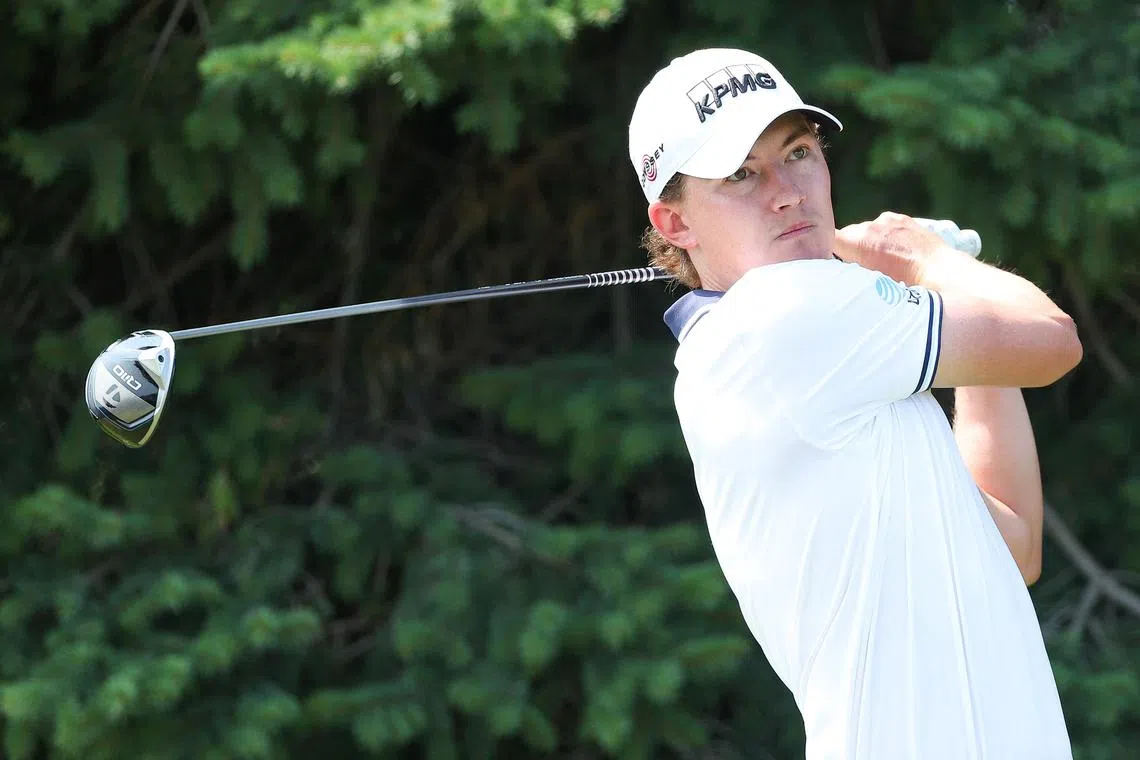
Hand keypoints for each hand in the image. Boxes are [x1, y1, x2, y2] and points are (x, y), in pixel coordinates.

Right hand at [834, 211, 961, 284]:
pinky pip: (883, 227)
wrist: (942, 274)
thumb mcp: (870, 285)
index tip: (829, 264)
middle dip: (850, 250)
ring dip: (869, 243)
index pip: (828, 239)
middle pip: (847, 236)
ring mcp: (887, 220)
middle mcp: (869, 225)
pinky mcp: (902, 219)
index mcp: (858, 241)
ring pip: (866, 231)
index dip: (826, 251)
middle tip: (858, 270)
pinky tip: (895, 252)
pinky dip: (884, 237)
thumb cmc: (903, 285)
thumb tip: (837, 277)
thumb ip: (849, 275)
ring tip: (881, 263)